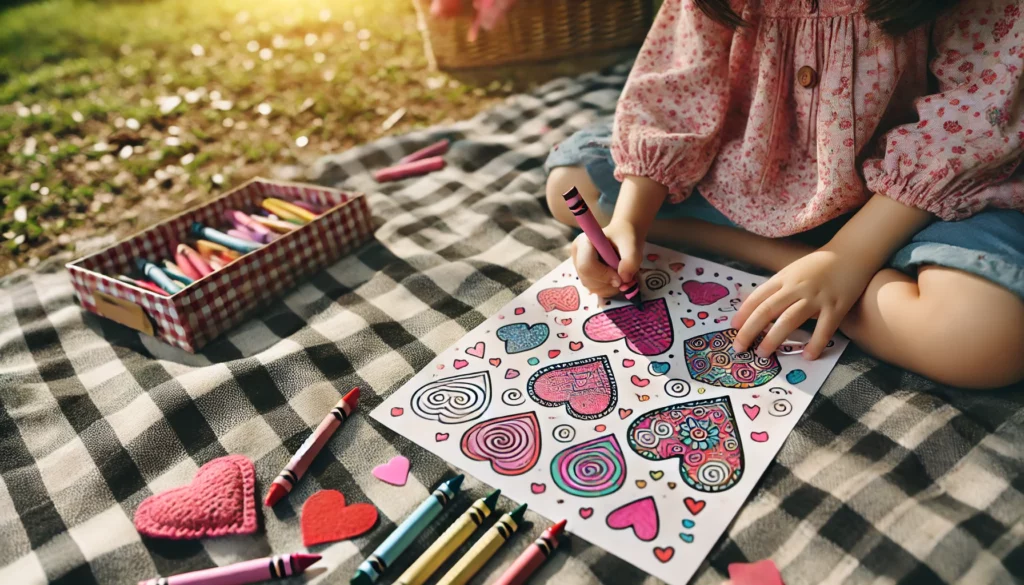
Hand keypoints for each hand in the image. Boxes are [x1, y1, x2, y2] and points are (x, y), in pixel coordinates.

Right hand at [571, 220, 642, 297]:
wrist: (624, 236)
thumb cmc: (626, 237)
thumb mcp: (632, 245)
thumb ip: (630, 260)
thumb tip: (623, 279)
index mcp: (583, 243)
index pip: (586, 266)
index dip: (604, 275)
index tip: (621, 276)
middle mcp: (577, 256)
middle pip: (587, 280)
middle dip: (608, 283)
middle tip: (624, 276)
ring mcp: (579, 268)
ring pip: (591, 287)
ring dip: (610, 287)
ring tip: (621, 275)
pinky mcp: (585, 276)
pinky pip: (595, 290)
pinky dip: (609, 289)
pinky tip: (616, 279)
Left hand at [731, 247, 875, 359]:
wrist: (852, 252)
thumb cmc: (819, 265)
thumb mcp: (792, 270)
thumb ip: (776, 287)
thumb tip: (753, 304)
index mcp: (783, 278)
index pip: (757, 297)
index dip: (743, 314)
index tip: (733, 328)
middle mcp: (796, 287)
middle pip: (766, 311)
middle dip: (749, 331)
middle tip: (739, 348)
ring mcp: (816, 297)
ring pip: (789, 320)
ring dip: (773, 339)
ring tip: (762, 353)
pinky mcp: (836, 306)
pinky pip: (824, 329)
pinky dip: (815, 344)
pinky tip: (808, 356)